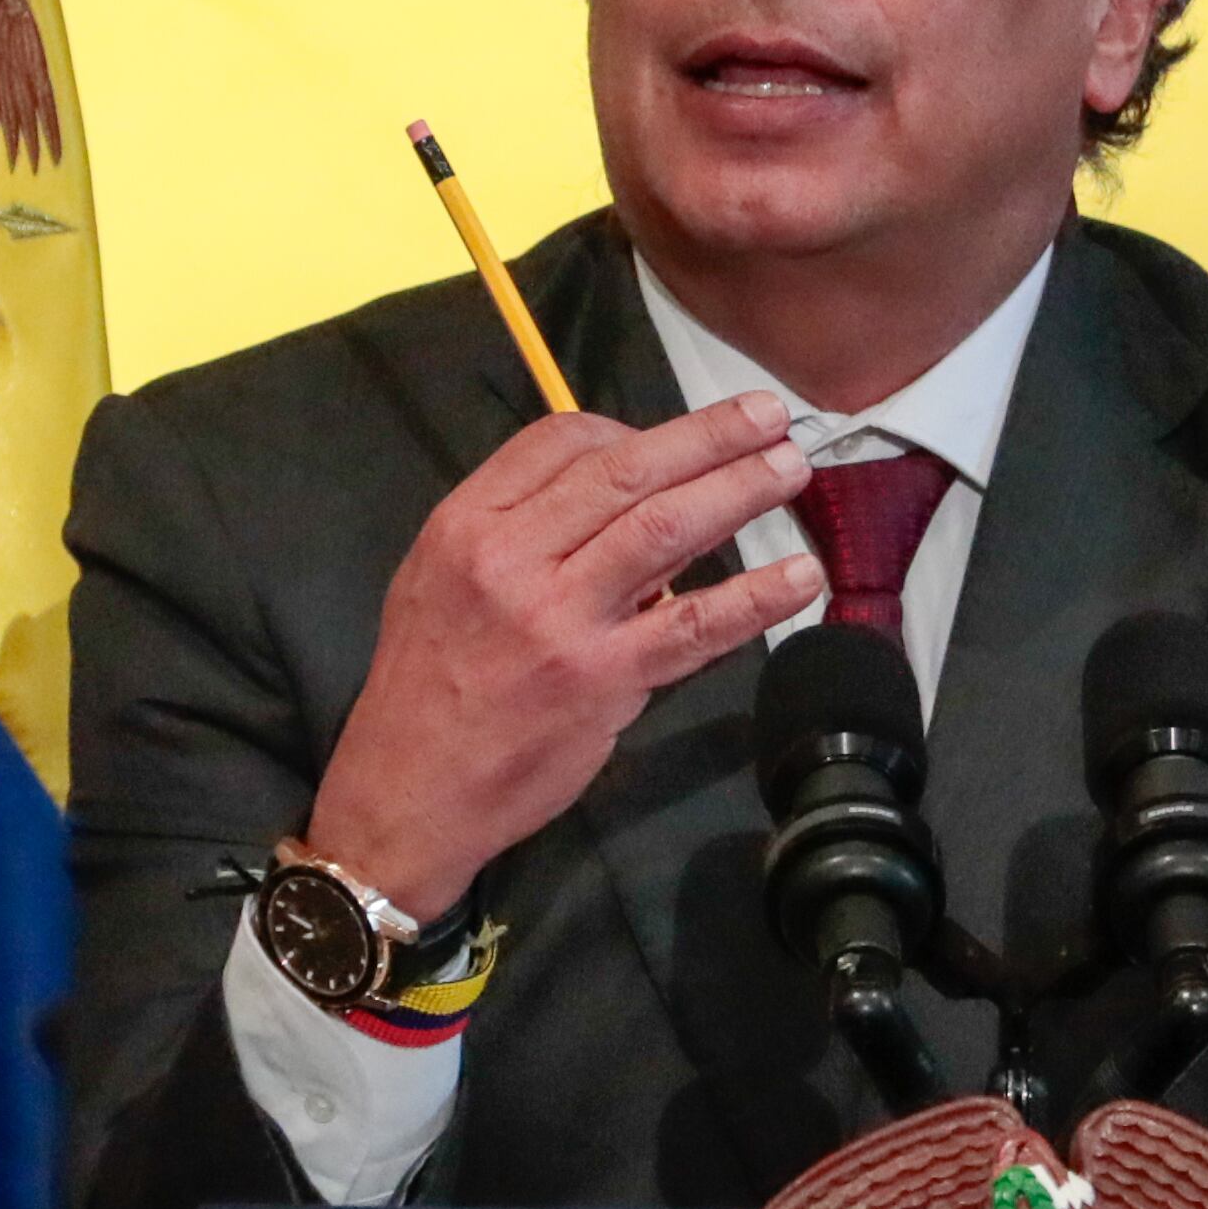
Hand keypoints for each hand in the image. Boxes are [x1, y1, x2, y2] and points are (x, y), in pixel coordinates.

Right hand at [306, 390, 824, 919]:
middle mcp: (511, 559)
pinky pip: (693, 626)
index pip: (560, 442)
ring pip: (665, 530)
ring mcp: (560, 620)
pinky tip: (799, 577)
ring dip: (738, 491)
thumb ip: (515, 530)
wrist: (408, 790)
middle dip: (709, 437)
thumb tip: (616, 498)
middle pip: (626, 471)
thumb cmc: (427, 683)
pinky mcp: (602, 681)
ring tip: (792, 470)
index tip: (676, 442)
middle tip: (771, 418)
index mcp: (467, 523)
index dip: (632, 430)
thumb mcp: (438, 579)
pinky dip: (754, 597)